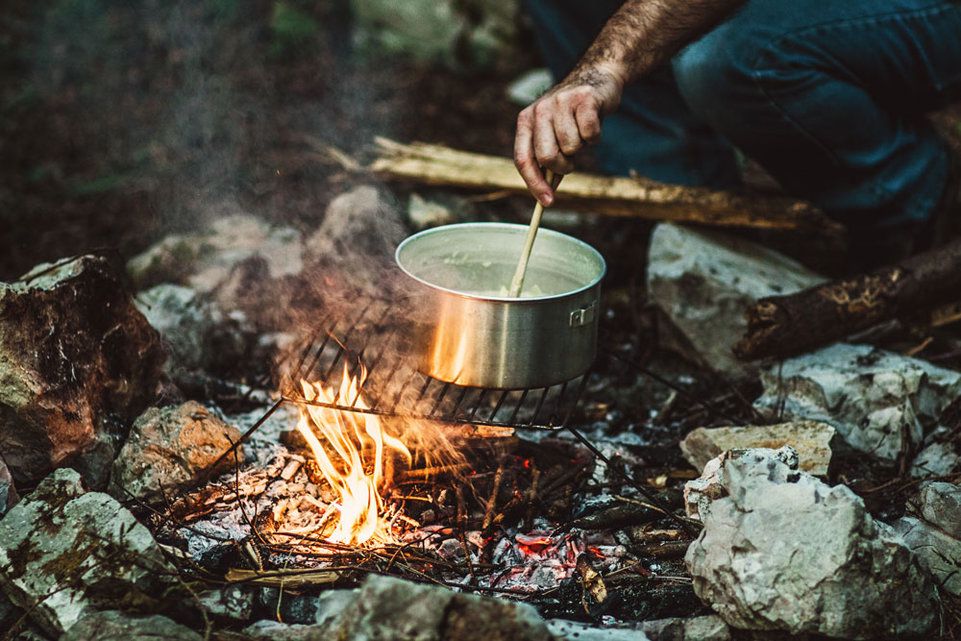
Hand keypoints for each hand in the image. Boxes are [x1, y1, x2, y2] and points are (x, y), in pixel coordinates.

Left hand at [514, 65, 624, 205]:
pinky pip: (590, 135)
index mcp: (526, 121)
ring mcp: (560, 103)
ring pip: (572, 147)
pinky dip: (595, 137)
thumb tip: (546, 196)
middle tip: (571, 161)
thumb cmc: (573, 115)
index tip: (546, 202)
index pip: (523, 159)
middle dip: (563, 166)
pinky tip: (594, 123)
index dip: (534, 184)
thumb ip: (549, 163)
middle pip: (546, 157)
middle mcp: (539, 110)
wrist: (597, 78)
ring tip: (582, 132)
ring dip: (582, 148)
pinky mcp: (583, 99)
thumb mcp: (555, 136)